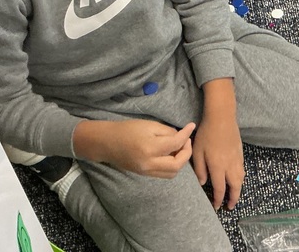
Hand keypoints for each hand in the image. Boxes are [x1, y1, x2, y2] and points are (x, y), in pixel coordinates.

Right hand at [74, 119, 194, 177]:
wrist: (107, 143)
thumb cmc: (127, 130)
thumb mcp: (149, 125)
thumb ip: (167, 132)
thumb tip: (180, 137)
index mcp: (150, 148)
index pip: (176, 144)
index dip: (186, 134)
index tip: (191, 126)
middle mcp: (149, 164)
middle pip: (177, 165)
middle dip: (186, 152)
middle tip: (186, 140)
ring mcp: (146, 172)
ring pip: (172, 173)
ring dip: (180, 161)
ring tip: (179, 148)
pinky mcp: (144, 174)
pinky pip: (164, 174)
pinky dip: (172, 166)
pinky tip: (170, 154)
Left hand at [192, 111, 244, 209]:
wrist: (222, 117)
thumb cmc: (206, 133)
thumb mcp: (197, 151)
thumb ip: (199, 169)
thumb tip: (203, 182)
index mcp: (218, 167)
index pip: (220, 188)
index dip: (218, 199)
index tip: (216, 207)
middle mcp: (230, 166)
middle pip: (235, 187)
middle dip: (233, 198)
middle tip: (230, 206)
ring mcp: (237, 159)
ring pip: (241, 179)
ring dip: (238, 189)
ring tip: (234, 195)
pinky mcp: (240, 152)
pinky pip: (242, 170)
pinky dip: (240, 178)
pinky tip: (237, 178)